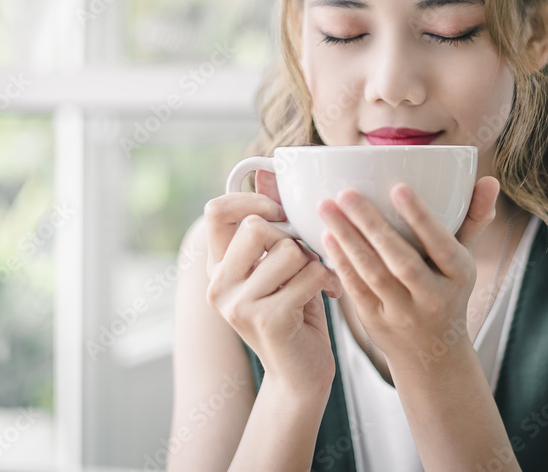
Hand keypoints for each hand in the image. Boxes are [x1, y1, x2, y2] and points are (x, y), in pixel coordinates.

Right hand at [203, 170, 342, 394]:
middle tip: (306, 261)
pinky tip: (332, 295)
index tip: (279, 211)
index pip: (215, 211)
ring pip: (289, 250)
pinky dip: (329, 280)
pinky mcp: (266, 319)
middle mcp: (218, 285)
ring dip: (314, 263)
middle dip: (292, 239)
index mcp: (217, 267)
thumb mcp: (280, 266)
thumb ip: (273, 224)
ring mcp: (237, 305)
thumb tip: (270, 171)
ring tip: (319, 282)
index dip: (251, 201)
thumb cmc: (296, 312)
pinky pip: (310, 274)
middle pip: (257, 227)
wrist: (302, 375)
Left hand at [315, 176, 499, 369]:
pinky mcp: (377, 322)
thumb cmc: (448, 291)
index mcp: (460, 275)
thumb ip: (474, 219)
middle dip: (372, 225)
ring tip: (327, 208)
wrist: (432, 354)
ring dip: (348, 239)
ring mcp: (404, 313)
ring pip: (373, 274)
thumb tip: (492, 181)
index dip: (421, 218)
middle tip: (347, 193)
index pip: (443, 245)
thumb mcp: (464, 260)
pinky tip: (327, 237)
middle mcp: (434, 297)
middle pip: (402, 260)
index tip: (398, 187)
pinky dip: (341, 263)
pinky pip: (357, 289)